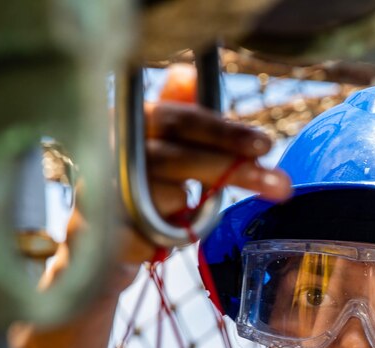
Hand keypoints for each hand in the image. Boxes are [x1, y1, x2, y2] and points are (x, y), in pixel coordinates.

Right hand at [63, 63, 292, 286]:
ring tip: (179, 217)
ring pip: (168, 199)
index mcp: (129, 124)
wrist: (94, 248)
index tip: (265, 145)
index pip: (179, 118)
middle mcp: (110, 151)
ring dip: (187, 212)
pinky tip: (156, 239)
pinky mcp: (96, 231)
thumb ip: (180, 114)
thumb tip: (186, 72)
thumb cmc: (139, 192)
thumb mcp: (161, 150)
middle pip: (179, 157)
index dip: (223, 131)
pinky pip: (152, 238)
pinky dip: (166, 241)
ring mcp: (99, 191)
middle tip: (280, 185)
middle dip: (233, 170)